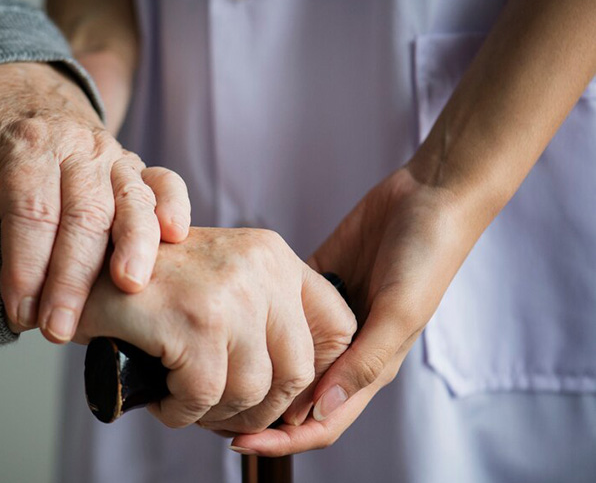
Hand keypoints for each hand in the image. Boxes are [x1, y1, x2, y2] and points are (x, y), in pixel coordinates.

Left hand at [0, 65, 190, 340]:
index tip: (19, 312)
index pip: (30, 210)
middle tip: (58, 329)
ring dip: (133, 246)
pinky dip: (173, 205)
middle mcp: (77, 148)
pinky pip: (164, 180)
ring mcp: (112, 156)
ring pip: (130, 200)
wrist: (24, 84)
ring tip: (129, 288)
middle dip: (72, 278)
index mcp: (29, 143)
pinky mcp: (136, 165)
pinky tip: (175, 236)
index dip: (25, 265)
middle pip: (83, 215)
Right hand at [74, 227, 355, 434]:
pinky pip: (203, 397)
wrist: (78, 267)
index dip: (317, 375)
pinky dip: (181, 413)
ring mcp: (228, 293)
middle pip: (297, 372)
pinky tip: (163, 400)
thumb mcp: (221, 281)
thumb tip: (307, 390)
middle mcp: (260, 267)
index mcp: (273, 255)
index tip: (281, 396)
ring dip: (215, 413)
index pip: (337, 326)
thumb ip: (267, 314)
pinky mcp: (193, 322)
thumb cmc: (149, 285)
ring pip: (251, 391)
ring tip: (185, 402)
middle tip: (222, 413)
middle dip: (260, 408)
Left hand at [230, 167, 477, 455]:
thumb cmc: (426, 256)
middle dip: (256, 413)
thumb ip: (364, 362)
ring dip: (253, 370)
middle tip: (209, 412)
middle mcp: (345, 350)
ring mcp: (327, 319)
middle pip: (294, 398)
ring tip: (211, 371)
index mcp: (369, 367)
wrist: (429, 196)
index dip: (282, 440)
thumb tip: (320, 410)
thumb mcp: (399, 312)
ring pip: (282, 359)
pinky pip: (279, 312)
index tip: (237, 443)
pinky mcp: (314, 285)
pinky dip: (256, 323)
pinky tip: (228, 323)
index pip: (321, 421)